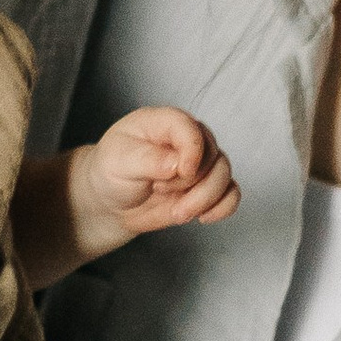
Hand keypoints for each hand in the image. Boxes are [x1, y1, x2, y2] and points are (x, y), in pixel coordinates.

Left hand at [70, 107, 238, 260]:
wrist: (110, 201)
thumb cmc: (110, 171)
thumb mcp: (118, 161)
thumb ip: (148, 158)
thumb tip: (177, 163)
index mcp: (165, 122)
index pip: (190, 128)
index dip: (192, 151)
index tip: (183, 172)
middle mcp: (187, 140)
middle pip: (213, 155)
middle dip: (192, 183)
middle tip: (160, 192)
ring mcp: (200, 164)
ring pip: (224, 176)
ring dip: (205, 199)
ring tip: (178, 212)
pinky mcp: (205, 188)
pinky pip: (231, 195)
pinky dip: (223, 207)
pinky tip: (203, 217)